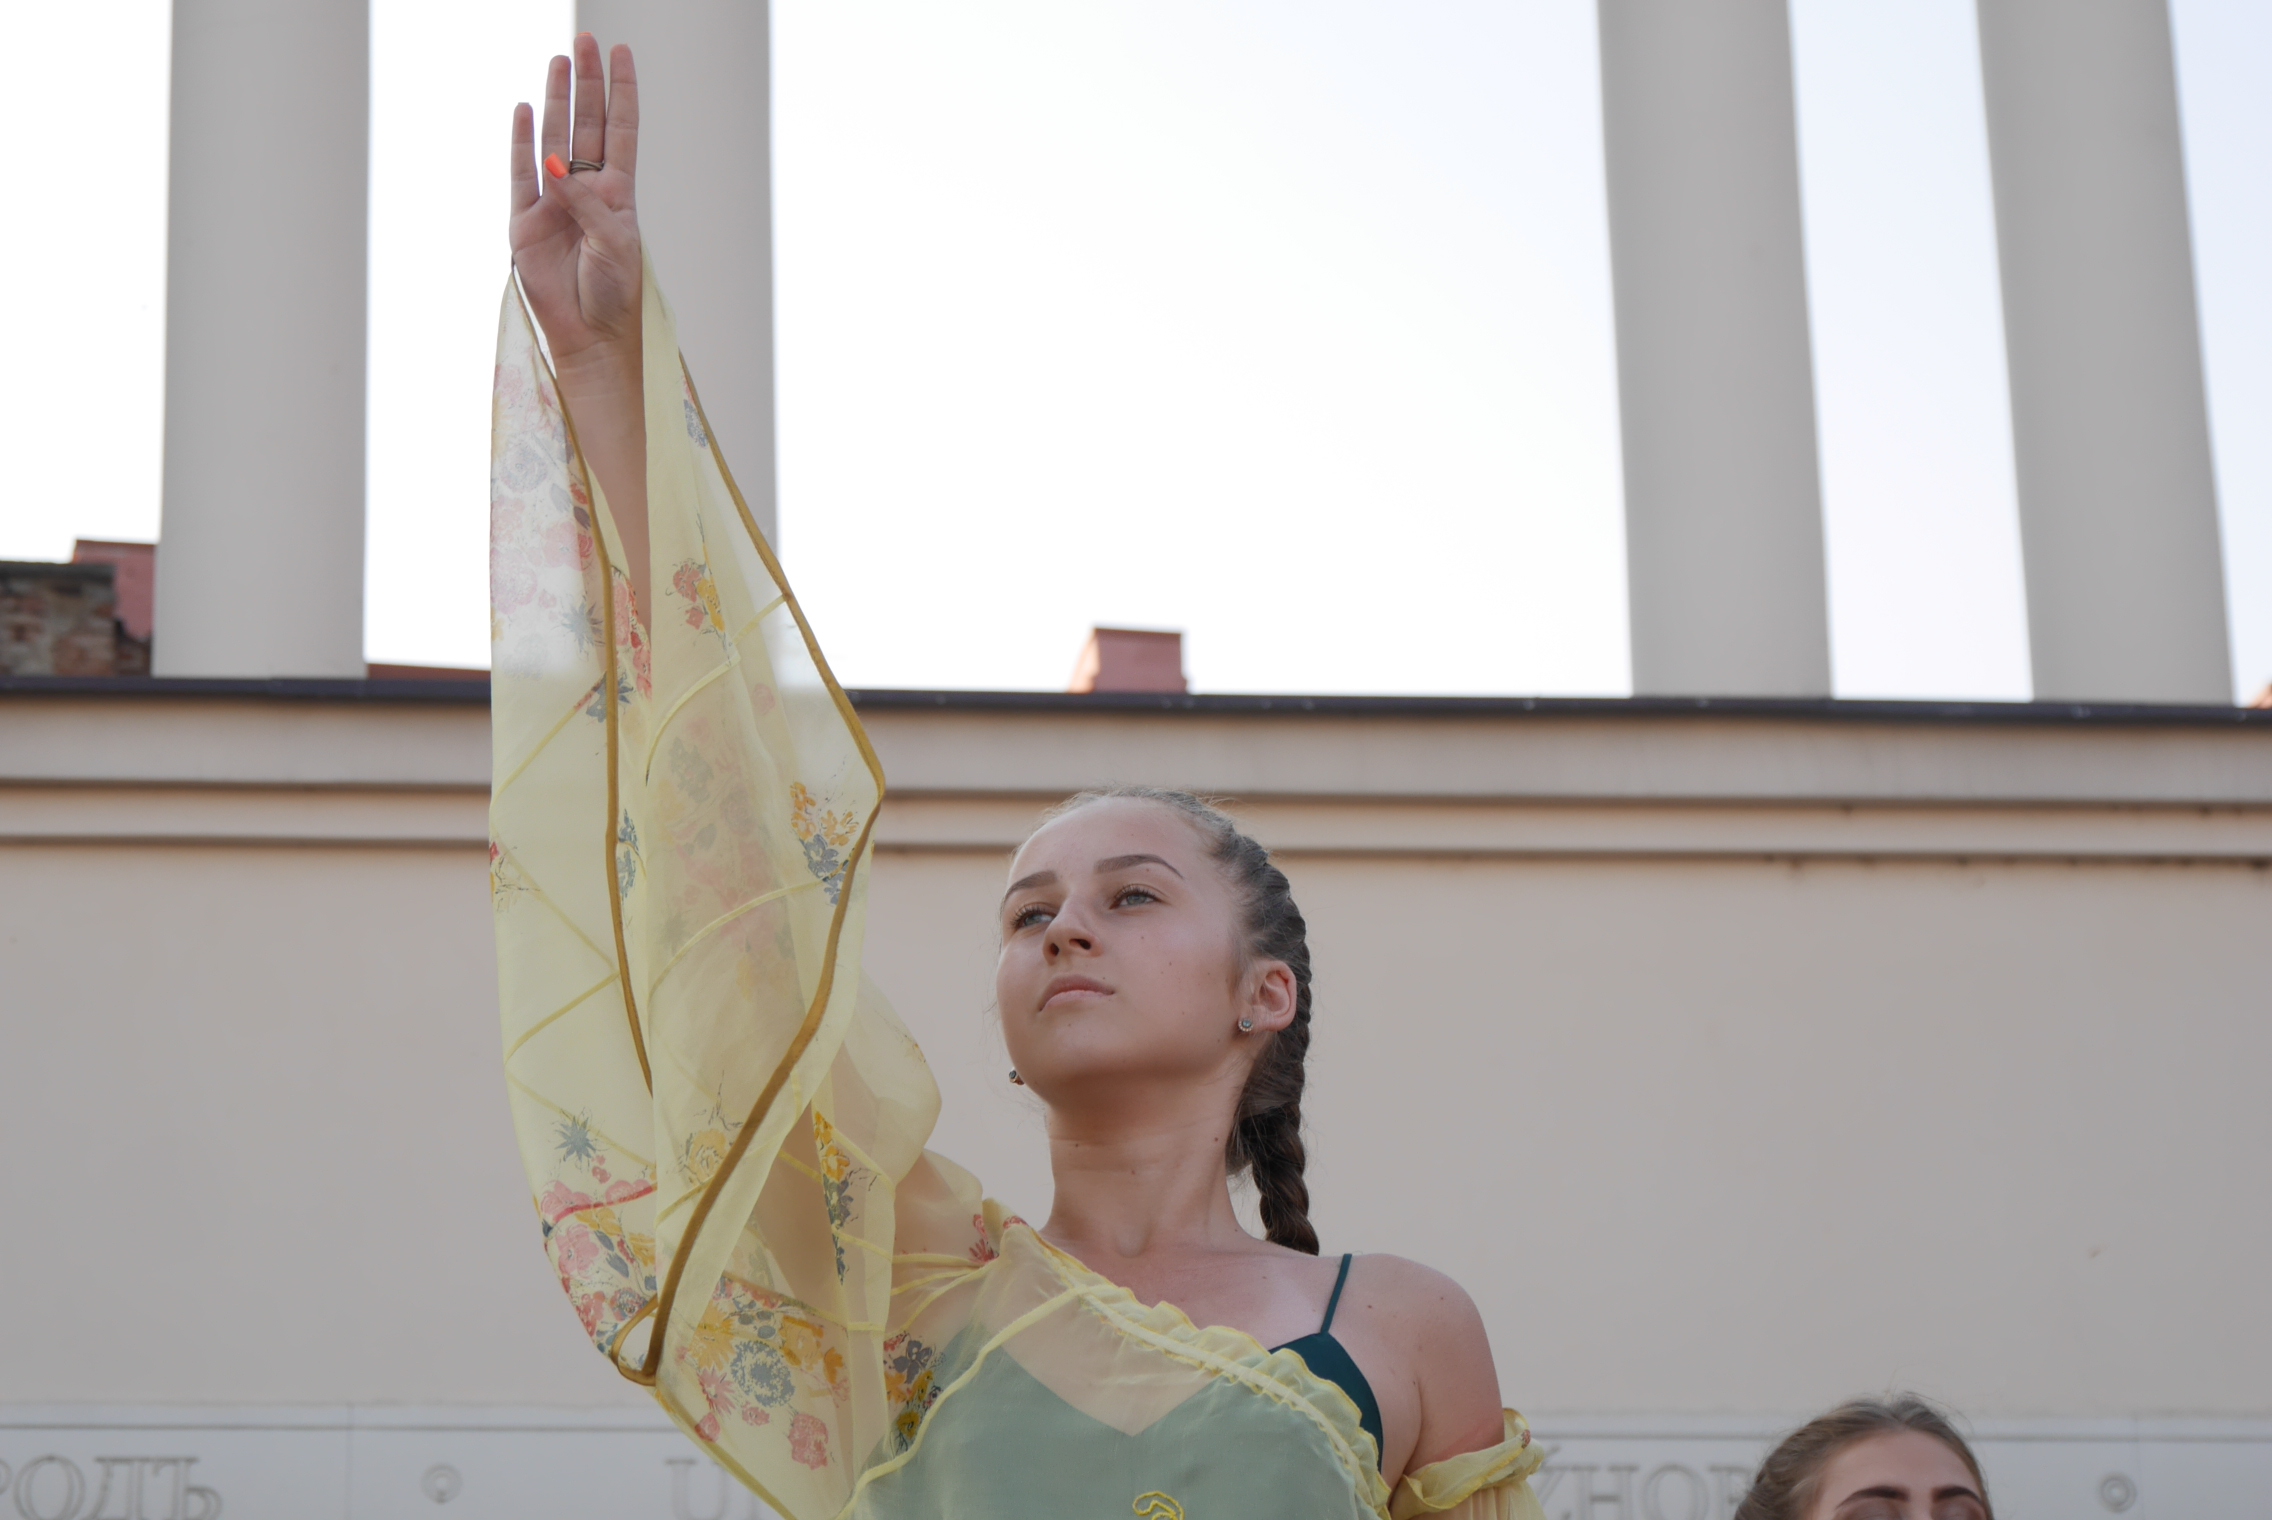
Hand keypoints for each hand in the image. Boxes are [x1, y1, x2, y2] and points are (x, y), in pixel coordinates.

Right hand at [510, 37, 641, 369]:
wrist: (588, 333)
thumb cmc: (612, 293)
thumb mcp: (613, 244)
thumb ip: (589, 204)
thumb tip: (559, 167)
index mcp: (618, 194)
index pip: (621, 130)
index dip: (621, 92)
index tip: (622, 53)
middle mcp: (586, 190)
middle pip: (586, 124)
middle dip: (587, 83)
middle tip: (585, 40)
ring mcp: (554, 201)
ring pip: (555, 139)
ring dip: (557, 100)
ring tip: (560, 61)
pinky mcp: (525, 220)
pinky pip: (520, 172)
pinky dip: (523, 141)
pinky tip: (527, 109)